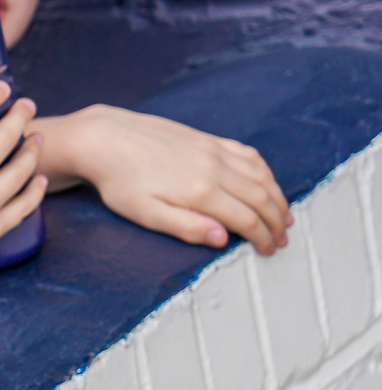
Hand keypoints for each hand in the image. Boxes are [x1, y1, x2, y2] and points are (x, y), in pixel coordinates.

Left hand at [44, 103, 288, 253]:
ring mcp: (214, 151)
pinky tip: (267, 182)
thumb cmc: (120, 182)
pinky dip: (265, 171)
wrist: (105, 138)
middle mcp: (215, 169)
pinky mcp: (209, 139)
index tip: (269, 250)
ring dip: (277, 197)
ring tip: (284, 216)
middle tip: (283, 238)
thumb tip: (223, 239)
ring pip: (261, 176)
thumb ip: (186, 227)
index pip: (246, 219)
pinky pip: (248, 155)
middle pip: (260, 198)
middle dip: (277, 221)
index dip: (263, 237)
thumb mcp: (145, 213)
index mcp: (200, 192)